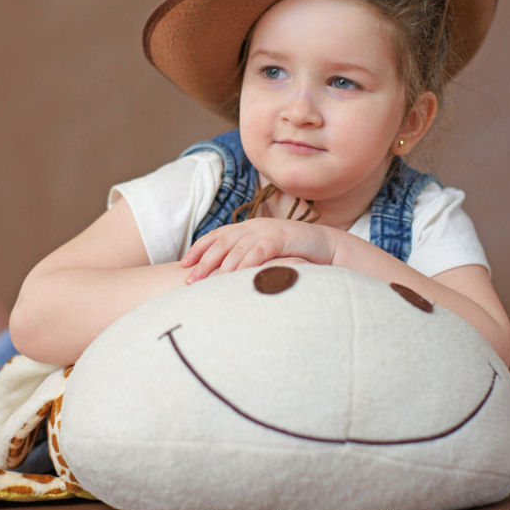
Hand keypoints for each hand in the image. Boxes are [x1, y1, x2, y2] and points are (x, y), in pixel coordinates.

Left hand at [181, 218, 334, 281]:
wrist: (326, 246)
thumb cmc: (293, 254)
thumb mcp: (266, 254)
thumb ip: (247, 260)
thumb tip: (223, 278)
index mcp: (247, 228)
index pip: (217, 236)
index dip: (199, 249)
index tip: (184, 265)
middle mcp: (254, 226)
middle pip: (222, 242)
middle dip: (204, 261)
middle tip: (190, 280)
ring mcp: (267, 230)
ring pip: (238, 248)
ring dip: (221, 266)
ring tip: (208, 283)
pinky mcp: (281, 238)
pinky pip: (259, 251)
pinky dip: (246, 264)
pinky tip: (236, 277)